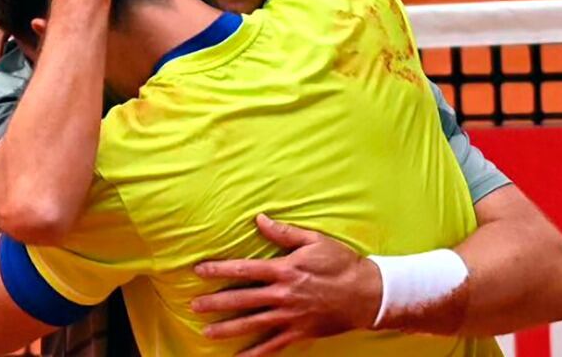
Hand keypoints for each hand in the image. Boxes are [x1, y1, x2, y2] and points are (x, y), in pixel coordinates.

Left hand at [192, 214, 381, 356]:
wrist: (367, 293)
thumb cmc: (341, 263)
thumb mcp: (314, 241)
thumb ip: (284, 232)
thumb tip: (259, 219)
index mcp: (284, 269)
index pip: (244, 269)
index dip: (219, 269)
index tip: (199, 270)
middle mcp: (283, 294)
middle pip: (242, 299)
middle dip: (216, 303)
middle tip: (194, 306)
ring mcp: (290, 316)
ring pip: (252, 324)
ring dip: (228, 328)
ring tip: (206, 332)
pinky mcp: (299, 332)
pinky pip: (273, 346)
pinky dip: (255, 354)